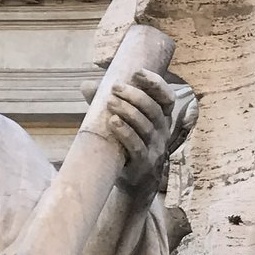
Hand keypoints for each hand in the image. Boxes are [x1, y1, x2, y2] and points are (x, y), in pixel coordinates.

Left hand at [88, 67, 198, 189]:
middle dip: (135, 95)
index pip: (167, 97)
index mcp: (161, 118)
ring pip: (146, 127)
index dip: (155, 83)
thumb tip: (87, 85)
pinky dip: (125, 133)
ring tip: (111, 102)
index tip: (137, 72)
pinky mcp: (145, 164)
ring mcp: (156, 149)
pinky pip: (137, 147)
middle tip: (115, 88)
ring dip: (128, 112)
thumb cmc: (127, 146)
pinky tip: (113, 122)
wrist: (134, 182)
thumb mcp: (121, 122)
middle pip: (154, 109)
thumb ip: (105, 104)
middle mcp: (162, 132)